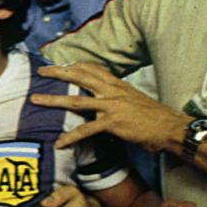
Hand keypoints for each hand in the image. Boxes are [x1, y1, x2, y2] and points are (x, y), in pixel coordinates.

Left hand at [30, 63, 189, 152]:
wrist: (171, 128)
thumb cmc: (154, 117)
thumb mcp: (134, 99)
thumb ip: (117, 96)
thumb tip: (105, 99)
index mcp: (118, 84)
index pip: (92, 68)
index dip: (74, 64)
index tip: (60, 63)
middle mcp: (112, 91)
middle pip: (79, 76)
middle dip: (58, 73)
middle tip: (40, 72)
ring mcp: (111, 106)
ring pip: (76, 100)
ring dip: (53, 100)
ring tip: (35, 101)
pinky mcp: (113, 123)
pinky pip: (87, 130)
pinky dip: (71, 137)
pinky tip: (59, 143)